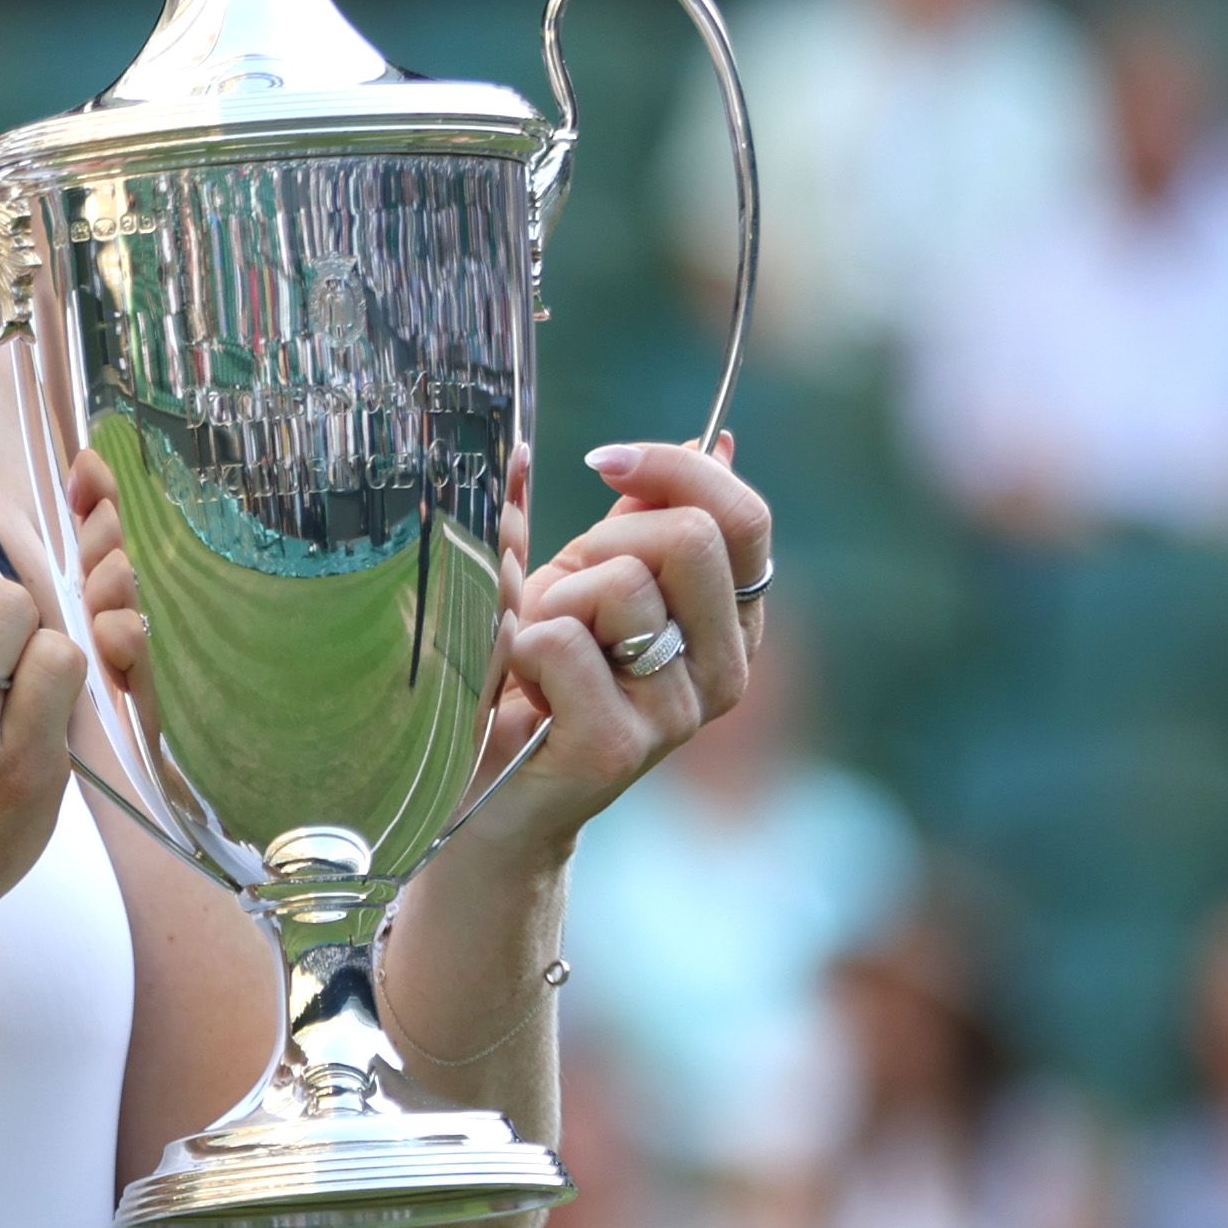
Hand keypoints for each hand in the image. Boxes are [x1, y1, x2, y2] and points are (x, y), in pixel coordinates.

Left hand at [446, 434, 771, 863]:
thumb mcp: (588, 580)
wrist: (483, 790)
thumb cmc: (536, 675)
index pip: (744, 518)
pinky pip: (561, 641)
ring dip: (554, 599)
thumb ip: (636, 517)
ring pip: (623, 586)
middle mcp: (725, 671)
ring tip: (538, 649)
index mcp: (731, 623)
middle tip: (564, 590)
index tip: (601, 458)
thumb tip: (709, 437)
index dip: (675, 468)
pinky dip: (517, 646)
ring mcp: (678, 714)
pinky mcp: (618, 746)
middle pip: (689, 538)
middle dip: (605, 538)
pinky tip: (520, 687)